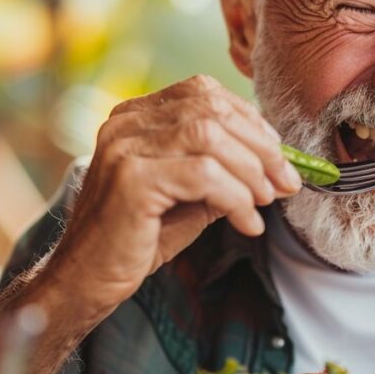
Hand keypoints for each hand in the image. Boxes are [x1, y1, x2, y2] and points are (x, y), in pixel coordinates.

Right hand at [41, 74, 301, 317]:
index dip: (250, 119)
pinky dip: (237, 199)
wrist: (87, 281)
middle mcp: (126, 122)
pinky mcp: (131, 179)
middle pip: (212, 110)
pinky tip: (248, 223)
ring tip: (266, 202)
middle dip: (261, 147)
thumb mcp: (189, 196)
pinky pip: (204, 175)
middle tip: (287, 182)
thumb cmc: (137, 239)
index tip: (278, 155)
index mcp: (136, 116)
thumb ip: (223, 172)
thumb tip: (276, 165)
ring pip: (210, 137)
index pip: (204, 92)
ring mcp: (124, 147)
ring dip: (252, 171)